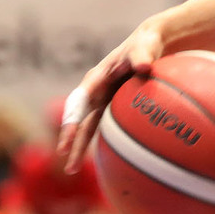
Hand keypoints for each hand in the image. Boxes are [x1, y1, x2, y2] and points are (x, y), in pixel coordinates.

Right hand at [57, 23, 164, 172]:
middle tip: (63, 158)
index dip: (72, 118)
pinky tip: (106, 161)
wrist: (151, 44)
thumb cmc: (147, 43)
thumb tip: (144, 67)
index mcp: (97, 77)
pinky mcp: (113, 106)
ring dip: (78, 146)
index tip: (68, 134)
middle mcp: (95, 91)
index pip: (80, 100)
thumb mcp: (145, 46)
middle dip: (69, 138)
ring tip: (71, 169)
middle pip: (79, 118)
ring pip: (88, 126)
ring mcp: (103, 100)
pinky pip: (105, 127)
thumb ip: (142, 55)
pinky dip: (102, 142)